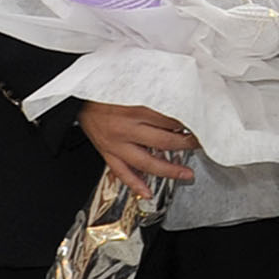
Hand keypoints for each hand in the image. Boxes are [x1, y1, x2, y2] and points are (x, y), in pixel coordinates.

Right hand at [78, 101, 198, 198]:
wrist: (79, 98)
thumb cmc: (108, 90)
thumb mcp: (136, 86)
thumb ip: (157, 97)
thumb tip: (182, 104)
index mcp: (136, 108)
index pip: (170, 120)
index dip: (188, 124)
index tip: (199, 124)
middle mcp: (126, 128)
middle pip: (164, 142)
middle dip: (185, 145)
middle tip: (199, 145)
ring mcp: (115, 143)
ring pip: (147, 162)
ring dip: (169, 170)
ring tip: (185, 174)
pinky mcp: (106, 152)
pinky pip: (122, 172)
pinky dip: (135, 184)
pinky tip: (147, 192)